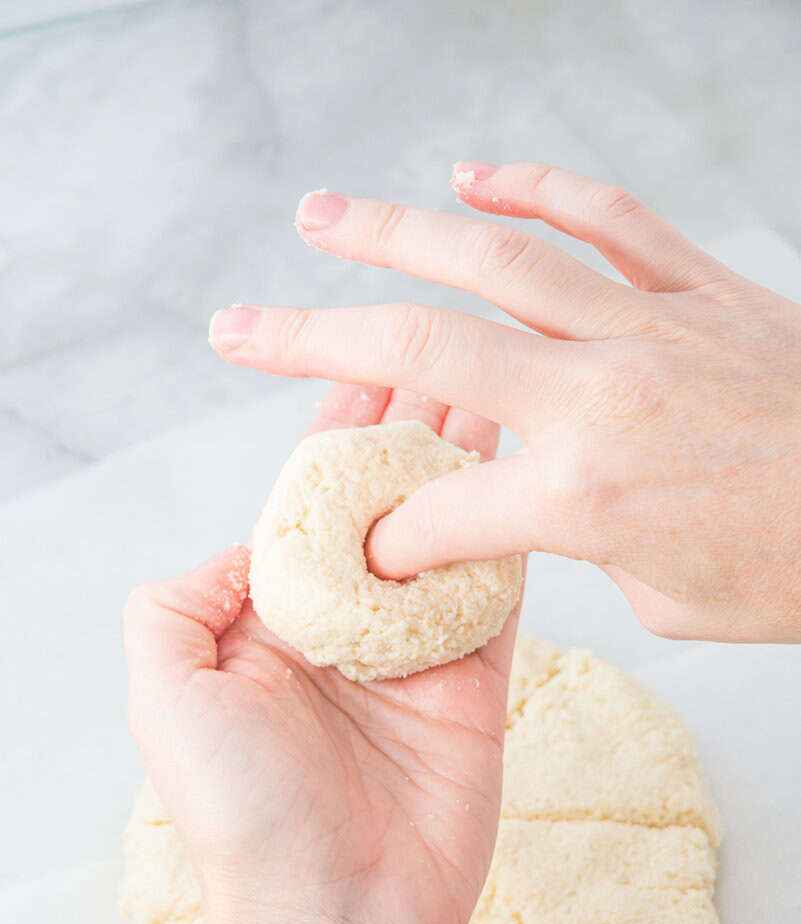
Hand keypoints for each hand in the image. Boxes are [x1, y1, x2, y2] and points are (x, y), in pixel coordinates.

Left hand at [123, 386, 518, 923]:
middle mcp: (343, 628)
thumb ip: (178, 601)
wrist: (329, 910)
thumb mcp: (164, 691)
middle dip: (407, 435)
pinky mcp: (474, 687)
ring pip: (444, 539)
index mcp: (270, 622)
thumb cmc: (239, 808)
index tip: (362, 371)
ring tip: (493, 396)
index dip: (332, 438)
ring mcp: (413, 655)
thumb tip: (243, 545)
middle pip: (382, 507)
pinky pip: (496, 600)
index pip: (307, 505)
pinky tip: (521, 479)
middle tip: (443, 359)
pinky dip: (507, 540)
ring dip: (465, 471)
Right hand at [209, 161, 800, 641]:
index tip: (371, 548)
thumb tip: (548, 511)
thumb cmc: (796, 570)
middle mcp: (598, 398)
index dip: (388, 535)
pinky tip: (479, 172)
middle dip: (313, 340)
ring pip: (495, 259)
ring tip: (323, 219)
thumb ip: (583, 546)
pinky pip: (607, 218)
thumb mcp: (668, 599)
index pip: (440, 509)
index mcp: (583, 496)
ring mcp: (646, 329)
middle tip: (240, 325)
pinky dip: (538, 187)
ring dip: (394, 233)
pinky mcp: (700, 290)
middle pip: (422, 353)